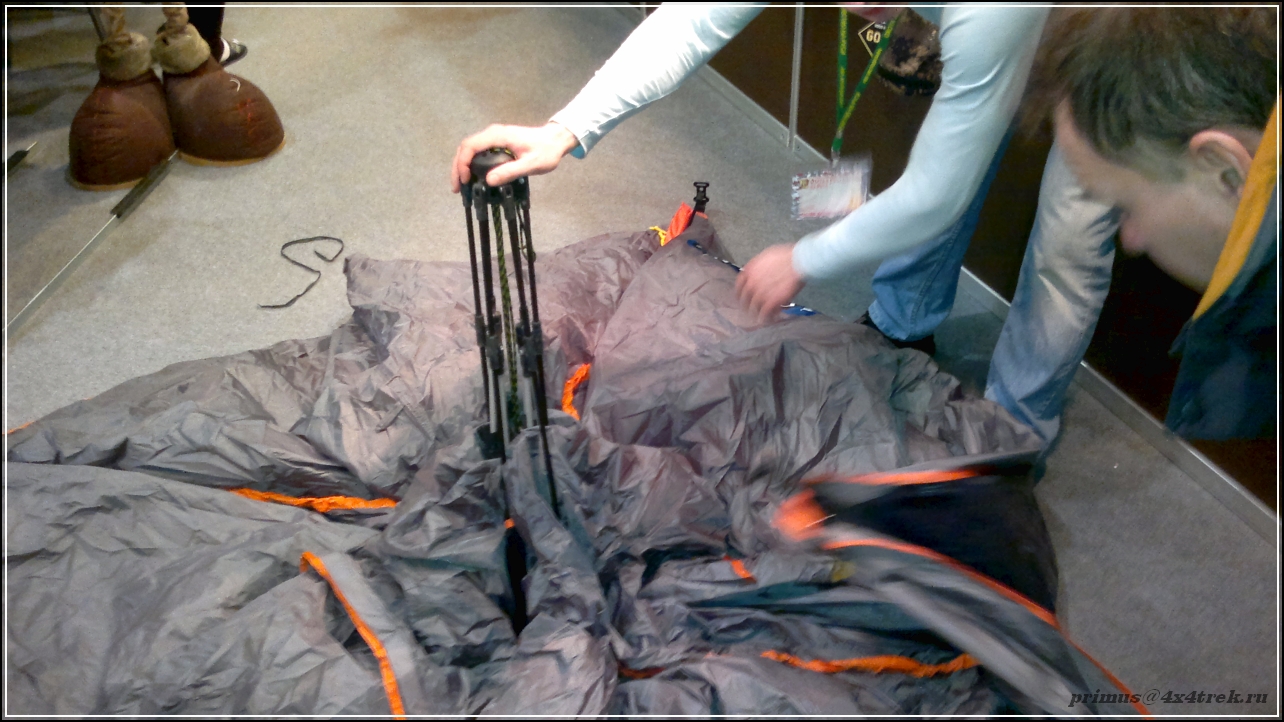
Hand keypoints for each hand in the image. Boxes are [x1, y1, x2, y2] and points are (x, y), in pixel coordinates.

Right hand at [451, 122, 579, 191]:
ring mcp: (493, 137)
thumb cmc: (546, 151)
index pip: (471, 146)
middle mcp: (492, 133)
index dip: (462, 163)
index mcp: (498, 136)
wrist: (555, 140)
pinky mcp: (496, 142)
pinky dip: (470, 164)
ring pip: (469, 149)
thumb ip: (511, 171)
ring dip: (461, 165)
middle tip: (457, 188)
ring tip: (461, 185)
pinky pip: (477, 151)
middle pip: (465, 147)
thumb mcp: (532, 164)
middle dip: (457, 167)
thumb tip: (489, 180)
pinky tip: (472, 177)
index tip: (464, 180)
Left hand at [735, 243, 806, 322]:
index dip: (740, 294)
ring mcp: (760, 294)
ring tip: (762, 318)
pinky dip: (767, 318)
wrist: (799, 261)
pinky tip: (769, 320)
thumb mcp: (766, 256)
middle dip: (747, 306)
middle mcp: (751, 283)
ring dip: (757, 314)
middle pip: (744, 300)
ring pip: (754, 309)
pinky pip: (765, 314)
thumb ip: (759, 267)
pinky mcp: (771, 302)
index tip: (743, 298)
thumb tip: (759, 273)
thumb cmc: (786, 256)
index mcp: (749, 271)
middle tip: (751, 310)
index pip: (739, 286)